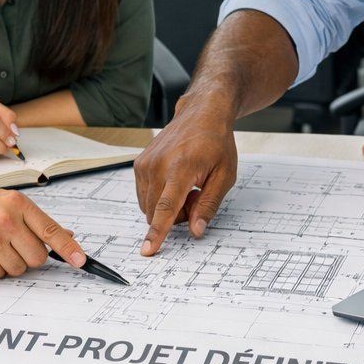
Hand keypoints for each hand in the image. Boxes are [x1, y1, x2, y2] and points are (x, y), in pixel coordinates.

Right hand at [0, 187, 85, 279]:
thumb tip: (65, 237)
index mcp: (16, 205)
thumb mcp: (2, 201)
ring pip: (18, 270)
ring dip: (7, 263)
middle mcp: (6, 223)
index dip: (68, 249)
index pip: (51, 231)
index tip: (80, 260)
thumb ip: (32, 221)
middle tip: (10, 245)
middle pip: (37, 258)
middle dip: (28, 256)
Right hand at [133, 103, 238, 255]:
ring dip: (167, 207)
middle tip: (197, 196)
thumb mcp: (225, 176)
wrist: (201, 114)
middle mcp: (157, 165)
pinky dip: (159, 197)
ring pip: (149, 207)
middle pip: (157, 212)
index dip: (157, 233)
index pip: (165, 208)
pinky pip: (144, 196)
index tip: (147, 250)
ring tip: (187, 186)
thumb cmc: (216, 143)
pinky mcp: (139, 164)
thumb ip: (208, 205)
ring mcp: (145, 164)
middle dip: (177, 215)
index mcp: (181, 168)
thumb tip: (196, 230)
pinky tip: (175, 181)